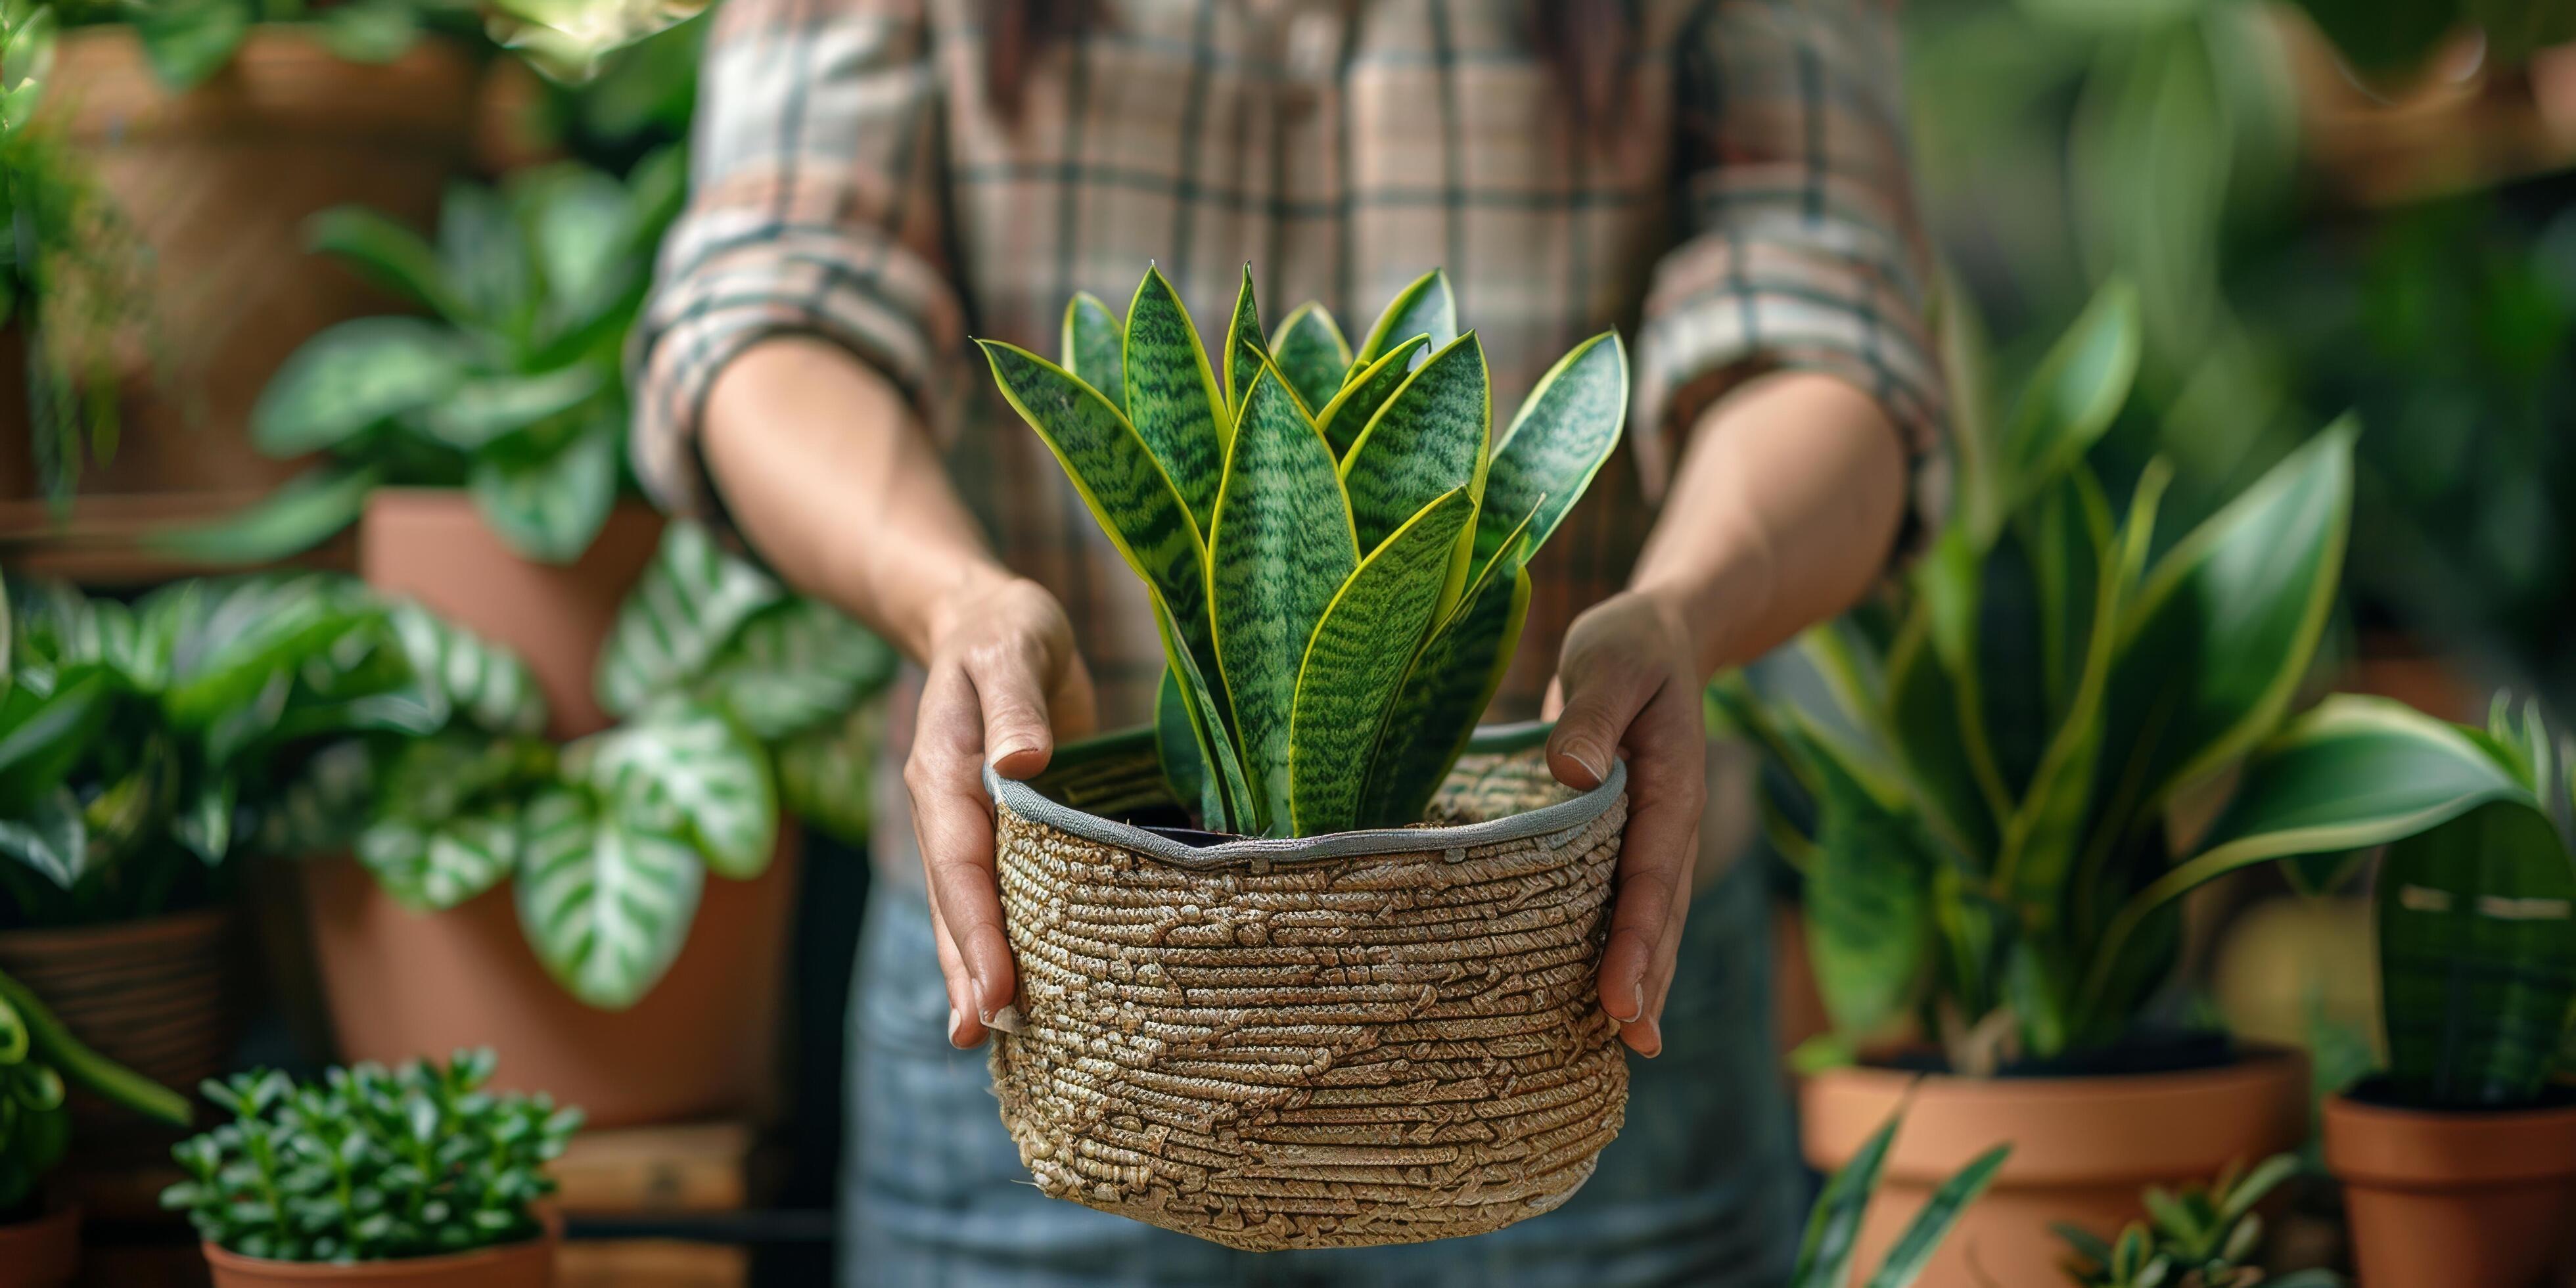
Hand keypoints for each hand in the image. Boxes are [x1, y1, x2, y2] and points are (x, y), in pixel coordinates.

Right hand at [903, 569, 1096, 1048]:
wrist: (987, 623)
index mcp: (944, 771)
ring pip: (962, 909)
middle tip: (979, 1036)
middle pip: (951, 900)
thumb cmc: (1007, 631)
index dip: (976, 927)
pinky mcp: (996, 831)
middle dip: (965, 969)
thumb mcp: (1012, 649)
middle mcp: (946, 809)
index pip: (960, 861)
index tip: (998, 988)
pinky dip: (994, 943)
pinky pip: (989, 895)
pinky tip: (1011, 992)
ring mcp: (966, 825)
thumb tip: (1022, 762)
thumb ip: (1016, 703)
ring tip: (982, 1038)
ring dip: (971, 970)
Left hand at [1544, 589, 1705, 1057]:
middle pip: (1662, 912)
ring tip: (1628, 1043)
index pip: (1653, 873)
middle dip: (1647, 977)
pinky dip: (1619, 948)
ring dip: (1642, 976)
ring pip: (1652, 917)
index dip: (1638, 936)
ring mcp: (1650, 835)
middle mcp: (1668, 822)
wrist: (1657, 637)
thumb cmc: (1630, 645)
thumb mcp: (1613, 660)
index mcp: (1671, 786)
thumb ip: (1596, 712)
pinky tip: (1601, 998)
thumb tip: (1571, 770)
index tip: (1619, 994)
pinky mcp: (1624, 837)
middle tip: (1629, 1038)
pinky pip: (1625, 900)